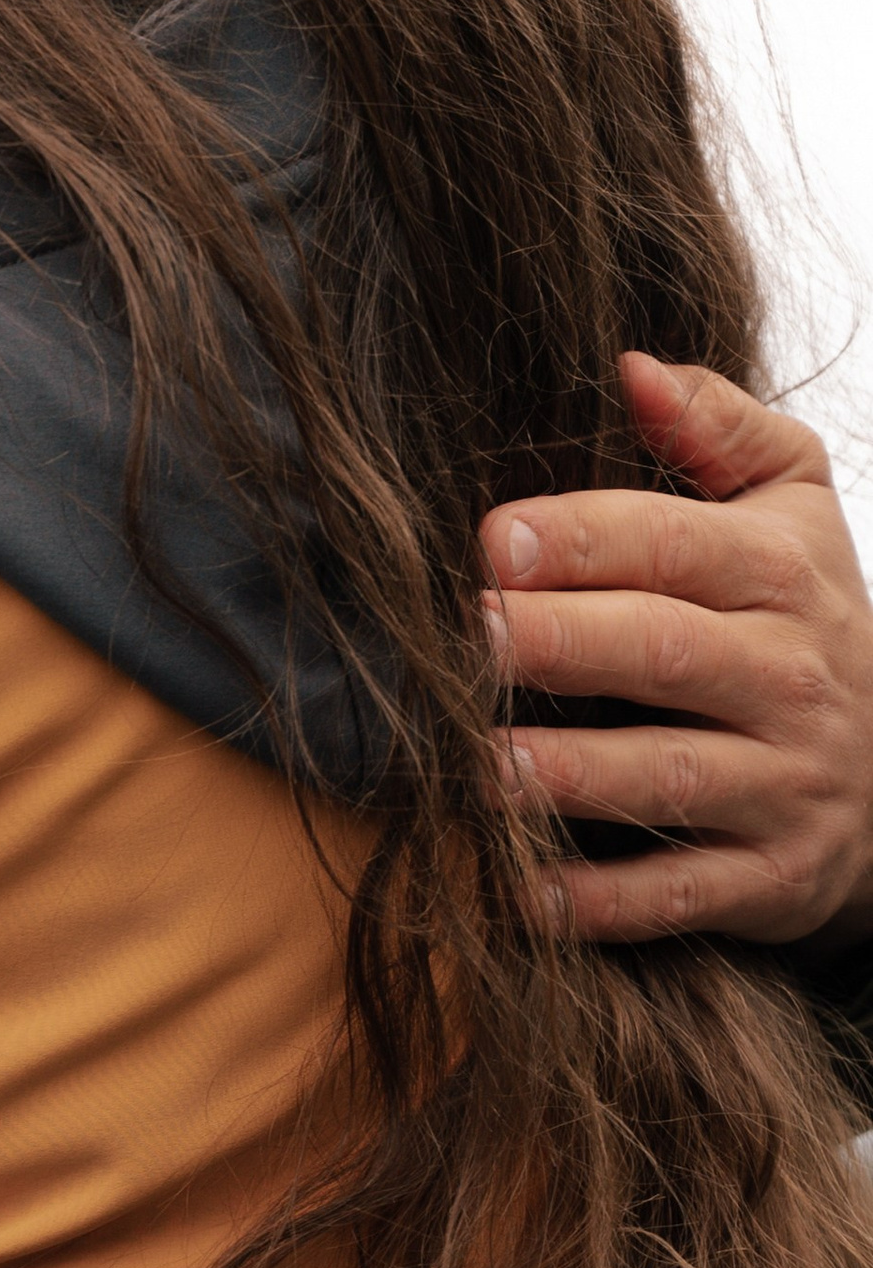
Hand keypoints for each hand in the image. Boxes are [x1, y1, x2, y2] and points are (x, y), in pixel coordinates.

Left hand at [479, 355, 872, 949]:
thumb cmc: (797, 614)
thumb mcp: (790, 503)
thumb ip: (717, 427)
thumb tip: (631, 368)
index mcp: (780, 574)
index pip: (675, 545)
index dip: (584, 541)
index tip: (491, 540)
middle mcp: (789, 676)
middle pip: (666, 651)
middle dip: (564, 643)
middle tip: (469, 638)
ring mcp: (785, 781)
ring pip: (674, 774)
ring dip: (574, 774)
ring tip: (483, 764)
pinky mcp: (772, 877)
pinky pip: (684, 893)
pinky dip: (605, 900)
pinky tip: (526, 894)